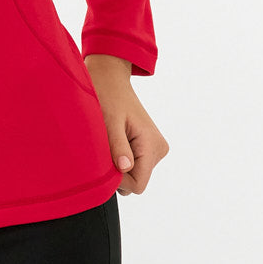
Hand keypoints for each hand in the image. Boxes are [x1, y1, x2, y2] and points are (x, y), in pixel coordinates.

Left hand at [83, 55, 169, 196]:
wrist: (110, 79)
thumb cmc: (108, 96)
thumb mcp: (110, 121)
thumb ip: (118, 146)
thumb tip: (125, 168)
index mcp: (152, 145)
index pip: (138, 184)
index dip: (119, 181)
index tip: (103, 163)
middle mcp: (158, 149)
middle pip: (136, 180)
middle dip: (117, 171)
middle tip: (104, 147)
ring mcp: (154, 148)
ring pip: (133, 173)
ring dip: (117, 163)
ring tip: (109, 140)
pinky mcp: (147, 147)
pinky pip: (133, 164)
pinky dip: (120, 157)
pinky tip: (113, 140)